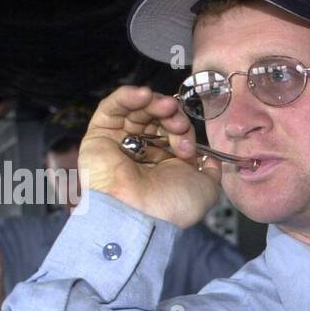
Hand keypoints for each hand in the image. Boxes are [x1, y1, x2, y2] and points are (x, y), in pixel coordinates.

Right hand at [79, 86, 221, 229]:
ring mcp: (120, 142)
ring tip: (167, 107)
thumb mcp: (206, 188)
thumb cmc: (172, 207)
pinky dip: (127, 96)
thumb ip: (210, 169)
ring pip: (137, 111)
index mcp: (164, 163)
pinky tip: (143, 94)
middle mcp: (142, 152)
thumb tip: (210, 157)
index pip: (174, 131)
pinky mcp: (99, 136)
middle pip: (157, 118)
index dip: (184, 130)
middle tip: (178, 124)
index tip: (188, 145)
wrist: (141, 216)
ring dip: (154, 104)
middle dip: (172, 116)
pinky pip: (111, 108)